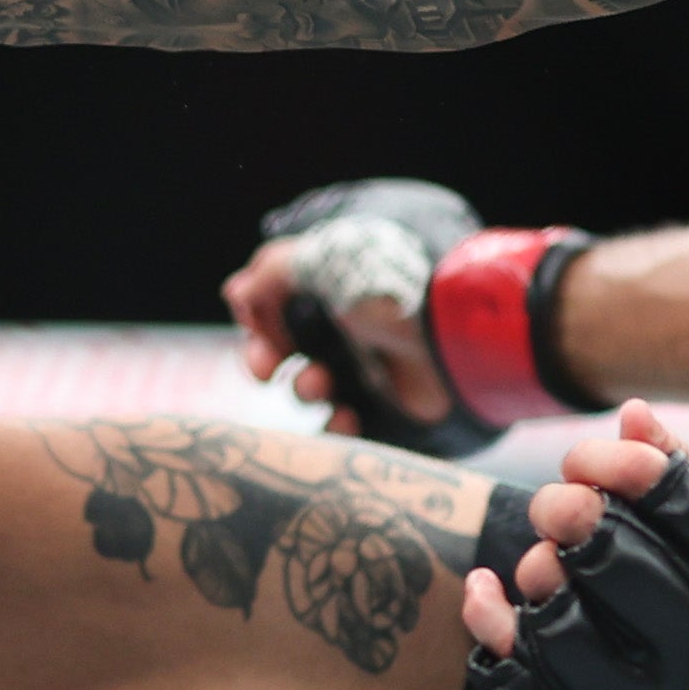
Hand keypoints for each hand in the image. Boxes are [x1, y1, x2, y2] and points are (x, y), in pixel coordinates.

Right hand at [224, 235, 448, 441]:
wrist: (452, 338)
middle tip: (265, 368)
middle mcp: (351, 326)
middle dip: (264, 358)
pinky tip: (346, 420)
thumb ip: (273, 271)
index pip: (280, 305)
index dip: (258, 319)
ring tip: (318, 385)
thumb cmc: (389, 290)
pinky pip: (346, 430)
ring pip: (312, 389)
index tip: (253, 324)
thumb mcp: (326, 260)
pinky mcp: (389, 411)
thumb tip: (236, 293)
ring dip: (305, 388)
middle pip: (287, 349)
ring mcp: (370, 370)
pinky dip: (336, 429)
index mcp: (337, 287)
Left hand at [462, 402, 688, 689]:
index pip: (678, 497)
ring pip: (554, 617)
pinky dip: (487, 623)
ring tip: (548, 561)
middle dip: (565, 509)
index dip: (618, 463)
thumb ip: (682, 466)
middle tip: (561, 504)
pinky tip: (492, 590)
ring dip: (537, 569)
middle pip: (606, 554)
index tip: (590, 459)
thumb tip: (630, 415)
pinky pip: (509, 679)